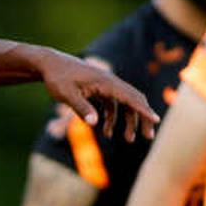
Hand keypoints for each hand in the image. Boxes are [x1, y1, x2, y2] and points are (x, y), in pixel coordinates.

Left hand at [39, 52, 158, 141]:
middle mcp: (110, 82)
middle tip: (148, 137)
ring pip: (125, 104)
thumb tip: (94, 123)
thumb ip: (80, 108)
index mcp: (105, 82)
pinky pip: (113, 104)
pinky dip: (113, 117)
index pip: (130, 97)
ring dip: (128, 121)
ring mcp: (105, 85)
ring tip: (128, 139)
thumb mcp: (66, 95)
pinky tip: (106, 132)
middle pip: (134, 100)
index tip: (156, 120)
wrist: (50, 65)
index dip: (144, 110)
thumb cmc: (57, 78)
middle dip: (143, 118)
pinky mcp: (99, 89)